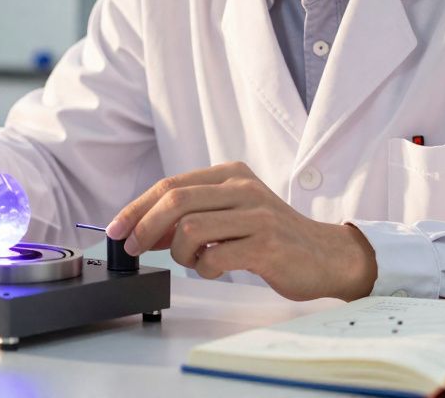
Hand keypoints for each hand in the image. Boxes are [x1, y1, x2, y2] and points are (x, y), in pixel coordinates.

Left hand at [105, 162, 377, 300]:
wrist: (327, 256)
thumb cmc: (273, 237)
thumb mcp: (230, 217)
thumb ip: (190, 219)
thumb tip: (140, 231)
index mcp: (231, 174)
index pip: (170, 184)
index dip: (137, 207)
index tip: (116, 229)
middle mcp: (243, 188)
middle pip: (175, 200)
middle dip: (144, 227)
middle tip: (133, 248)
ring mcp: (257, 215)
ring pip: (191, 229)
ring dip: (179, 253)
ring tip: (193, 261)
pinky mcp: (266, 244)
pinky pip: (215, 258)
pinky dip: (204, 270)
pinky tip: (215, 269)